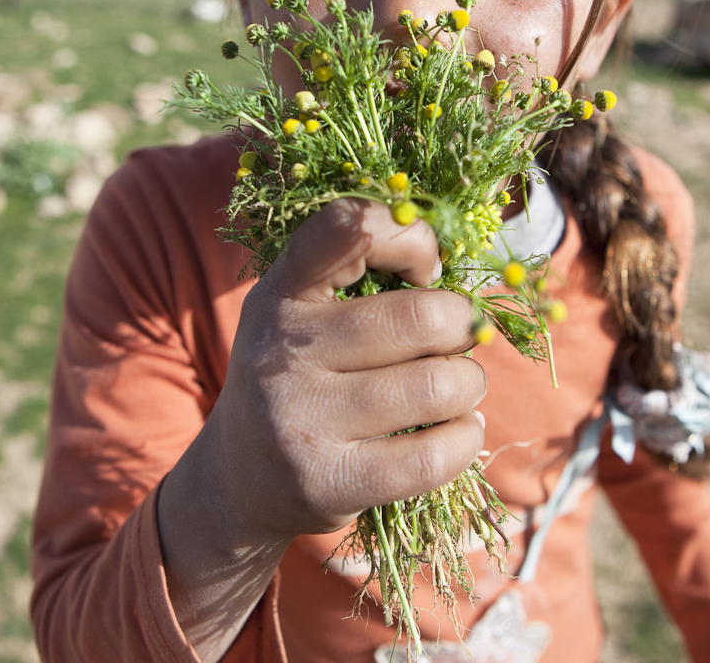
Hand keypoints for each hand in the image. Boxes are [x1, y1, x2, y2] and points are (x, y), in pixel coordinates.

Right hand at [157, 199, 486, 658]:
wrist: (239, 479)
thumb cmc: (299, 379)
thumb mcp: (301, 314)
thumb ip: (361, 280)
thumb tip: (462, 285)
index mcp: (280, 293)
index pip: (351, 228)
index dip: (413, 238)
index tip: (427, 271)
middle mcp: (282, 350)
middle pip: (419, 318)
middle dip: (464, 325)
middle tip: (461, 340)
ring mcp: (300, 420)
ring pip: (435, 386)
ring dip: (471, 383)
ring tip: (462, 388)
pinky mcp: (326, 482)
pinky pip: (430, 457)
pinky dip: (466, 437)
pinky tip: (460, 430)